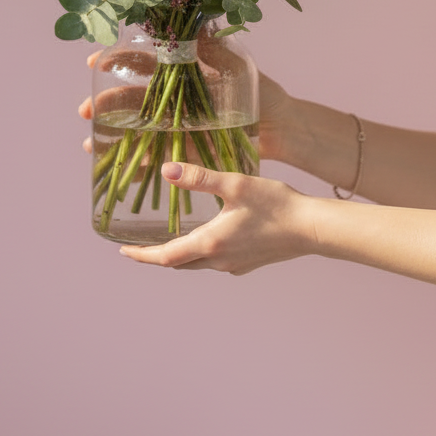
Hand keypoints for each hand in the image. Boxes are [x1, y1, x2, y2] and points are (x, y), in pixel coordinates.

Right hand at [78, 51, 294, 159]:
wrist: (282, 128)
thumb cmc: (264, 92)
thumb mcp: (239, 67)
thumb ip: (215, 49)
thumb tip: (193, 25)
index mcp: (183, 71)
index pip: (143, 61)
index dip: (118, 61)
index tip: (96, 62)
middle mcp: (174, 98)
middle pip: (132, 97)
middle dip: (105, 103)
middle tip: (86, 111)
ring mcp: (177, 125)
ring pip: (137, 129)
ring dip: (112, 136)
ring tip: (91, 144)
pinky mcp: (186, 150)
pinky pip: (157, 157)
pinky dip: (138, 164)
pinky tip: (119, 170)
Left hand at [118, 162, 317, 273]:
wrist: (312, 229)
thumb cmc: (276, 204)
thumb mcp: (235, 184)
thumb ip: (199, 178)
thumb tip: (166, 170)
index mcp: (210, 242)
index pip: (165, 256)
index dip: (141, 255)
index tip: (123, 252)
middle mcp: (219, 260)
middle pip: (178, 264)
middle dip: (157, 256)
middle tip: (138, 246)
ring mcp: (235, 264)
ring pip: (197, 264)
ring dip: (179, 254)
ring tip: (168, 240)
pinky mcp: (248, 263)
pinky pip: (216, 261)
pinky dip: (202, 252)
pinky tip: (208, 236)